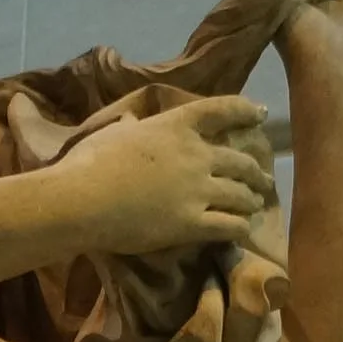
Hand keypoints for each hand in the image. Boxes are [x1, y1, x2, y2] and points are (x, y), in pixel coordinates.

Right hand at [58, 94, 276, 257]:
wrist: (80, 200)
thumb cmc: (88, 163)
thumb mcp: (112, 132)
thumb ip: (131, 127)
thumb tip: (130, 123)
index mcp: (175, 126)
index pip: (220, 110)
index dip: (245, 111)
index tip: (261, 114)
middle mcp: (195, 155)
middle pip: (239, 161)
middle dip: (255, 171)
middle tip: (261, 179)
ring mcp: (197, 190)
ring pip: (241, 194)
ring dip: (252, 200)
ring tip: (256, 205)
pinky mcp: (192, 224)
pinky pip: (230, 226)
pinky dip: (241, 228)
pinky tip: (244, 230)